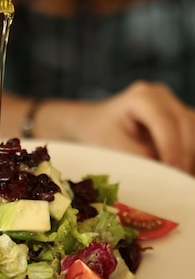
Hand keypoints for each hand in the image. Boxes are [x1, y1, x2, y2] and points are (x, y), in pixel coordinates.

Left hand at [52, 81, 194, 172]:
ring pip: (194, 130)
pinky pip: (193, 135)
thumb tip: (164, 173)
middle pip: (185, 124)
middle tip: (181, 183)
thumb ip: (138, 157)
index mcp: (141, 97)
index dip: (171, 148)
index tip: (172, 172)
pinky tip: (184, 173)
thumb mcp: (112, 146)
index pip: (164, 121)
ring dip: (191, 156)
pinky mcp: (180, 118)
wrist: (94, 123)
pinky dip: (190, 155)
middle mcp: (161, 95)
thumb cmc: (99, 133)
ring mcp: (173, 104)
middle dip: (185, 155)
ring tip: (182, 181)